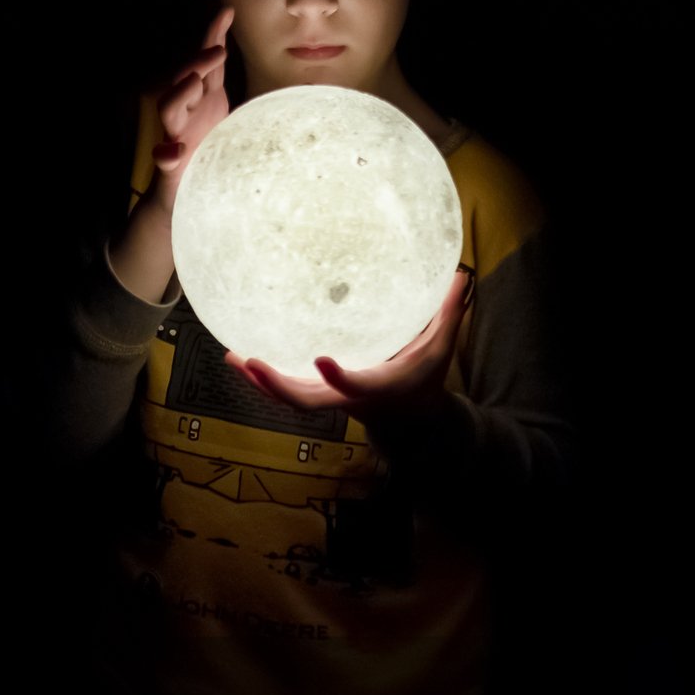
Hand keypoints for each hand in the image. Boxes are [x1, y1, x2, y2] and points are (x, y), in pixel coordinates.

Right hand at [144, 4, 234, 212]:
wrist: (189, 197)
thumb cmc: (213, 153)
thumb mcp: (233, 119)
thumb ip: (246, 99)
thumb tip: (274, 78)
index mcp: (202, 100)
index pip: (206, 63)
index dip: (213, 37)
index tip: (227, 12)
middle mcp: (186, 113)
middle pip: (186, 79)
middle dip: (198, 63)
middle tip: (216, 51)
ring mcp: (175, 137)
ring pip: (170, 110)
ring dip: (180, 95)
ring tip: (193, 83)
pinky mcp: (170, 167)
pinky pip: (164, 159)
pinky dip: (166, 154)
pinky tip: (172, 152)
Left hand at [227, 268, 473, 420]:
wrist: (410, 421)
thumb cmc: (424, 379)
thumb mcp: (440, 349)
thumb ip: (448, 313)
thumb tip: (462, 273)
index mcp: (376, 387)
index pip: (354, 386)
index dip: (337, 378)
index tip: (322, 360)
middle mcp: (346, 398)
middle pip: (305, 401)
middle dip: (277, 386)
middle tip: (251, 362)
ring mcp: (328, 400)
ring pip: (287, 398)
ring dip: (258, 382)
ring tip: (233, 356)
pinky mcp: (317, 396)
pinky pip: (284, 391)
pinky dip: (261, 378)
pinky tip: (239, 358)